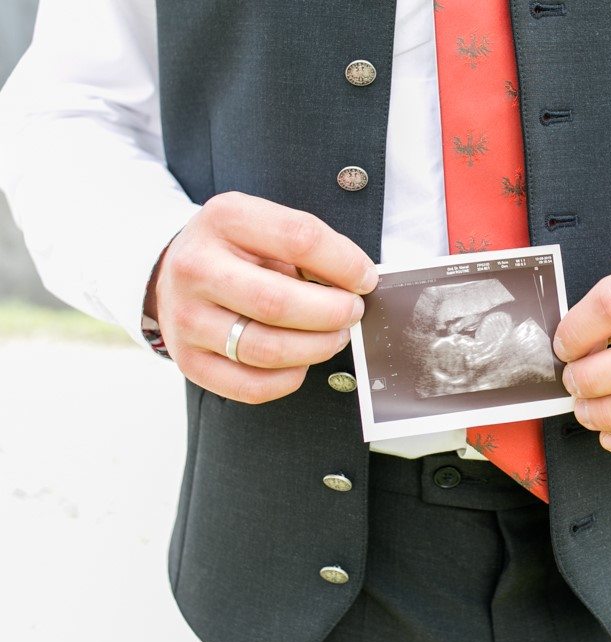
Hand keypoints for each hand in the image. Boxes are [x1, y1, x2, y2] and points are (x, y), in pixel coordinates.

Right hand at [147, 191, 376, 403]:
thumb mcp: (266, 227)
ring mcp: (187, 318)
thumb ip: (308, 248)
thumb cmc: (237, 250)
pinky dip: (290, 378)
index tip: (365, 279)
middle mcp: (196, 268)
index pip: (299, 239)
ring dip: (317, 348)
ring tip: (335, 336)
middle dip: (331, 313)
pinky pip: (251, 386)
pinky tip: (302, 360)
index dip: (344, 263)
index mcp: (225, 219)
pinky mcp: (189, 360)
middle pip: (277, 303)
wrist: (176, 271)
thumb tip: (358, 283)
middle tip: (352, 312)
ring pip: (266, 350)